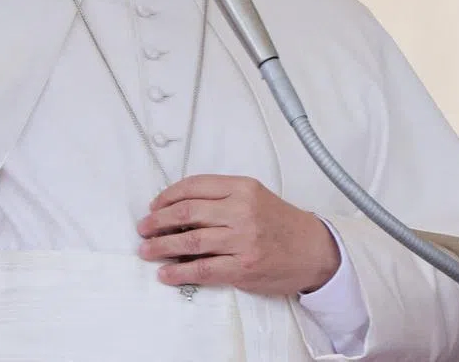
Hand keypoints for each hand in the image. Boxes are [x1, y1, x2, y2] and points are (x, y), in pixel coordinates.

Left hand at [137, 175, 340, 295]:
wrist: (313, 249)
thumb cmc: (283, 223)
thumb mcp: (256, 196)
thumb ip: (224, 197)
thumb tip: (182, 208)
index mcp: (243, 187)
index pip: (195, 186)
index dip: (168, 196)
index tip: (155, 205)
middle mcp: (241, 210)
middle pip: (188, 212)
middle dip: (158, 221)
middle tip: (144, 228)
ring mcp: (242, 239)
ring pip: (191, 240)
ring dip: (162, 246)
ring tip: (147, 250)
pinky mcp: (243, 267)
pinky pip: (203, 269)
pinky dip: (180, 272)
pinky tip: (166, 273)